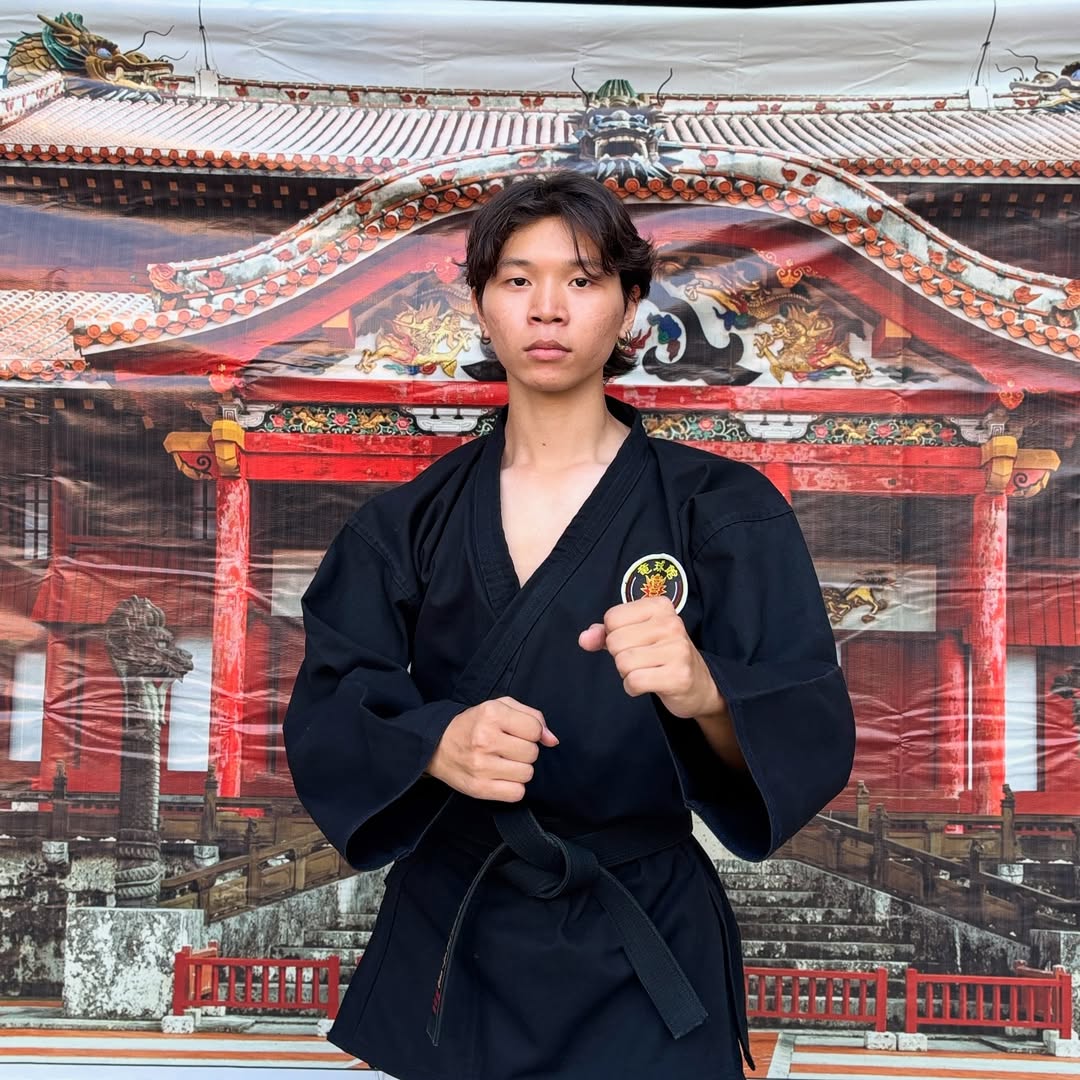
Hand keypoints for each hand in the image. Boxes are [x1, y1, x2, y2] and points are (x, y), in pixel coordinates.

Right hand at [427, 696, 557, 801]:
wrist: (437, 745)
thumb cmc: (474, 724)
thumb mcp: (500, 707)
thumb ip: (532, 717)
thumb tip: (552, 740)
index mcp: (491, 714)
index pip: (535, 729)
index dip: (531, 732)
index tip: (517, 733)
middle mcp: (485, 739)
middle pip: (532, 753)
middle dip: (524, 751)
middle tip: (507, 747)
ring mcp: (481, 765)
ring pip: (527, 773)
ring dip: (520, 769)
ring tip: (503, 761)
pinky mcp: (479, 788)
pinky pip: (517, 793)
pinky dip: (513, 787)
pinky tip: (501, 776)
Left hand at [578, 596, 724, 720]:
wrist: (700, 685)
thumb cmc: (664, 655)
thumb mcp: (636, 635)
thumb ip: (606, 633)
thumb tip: (585, 638)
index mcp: (660, 606)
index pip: (612, 618)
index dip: (614, 635)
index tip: (635, 641)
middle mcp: (671, 623)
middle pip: (615, 641)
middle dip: (620, 656)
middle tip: (642, 659)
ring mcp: (677, 649)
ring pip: (623, 662)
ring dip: (627, 673)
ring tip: (647, 670)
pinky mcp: (678, 675)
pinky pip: (634, 681)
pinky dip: (633, 687)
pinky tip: (649, 684)